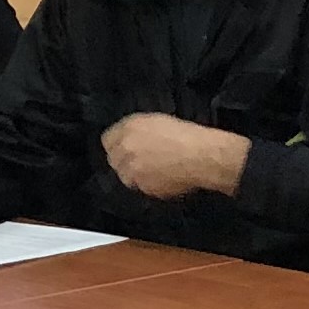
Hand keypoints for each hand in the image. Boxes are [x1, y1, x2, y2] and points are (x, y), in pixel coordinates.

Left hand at [101, 112, 248, 199]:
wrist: (201, 156)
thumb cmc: (186, 134)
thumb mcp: (157, 121)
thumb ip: (135, 129)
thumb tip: (127, 138)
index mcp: (129, 129)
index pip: (107, 140)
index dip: (117, 144)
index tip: (125, 147)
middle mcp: (126, 149)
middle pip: (114, 160)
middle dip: (124, 160)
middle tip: (142, 159)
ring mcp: (132, 170)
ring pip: (125, 176)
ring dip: (135, 174)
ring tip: (155, 170)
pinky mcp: (143, 187)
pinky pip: (141, 187)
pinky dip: (149, 184)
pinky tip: (164, 176)